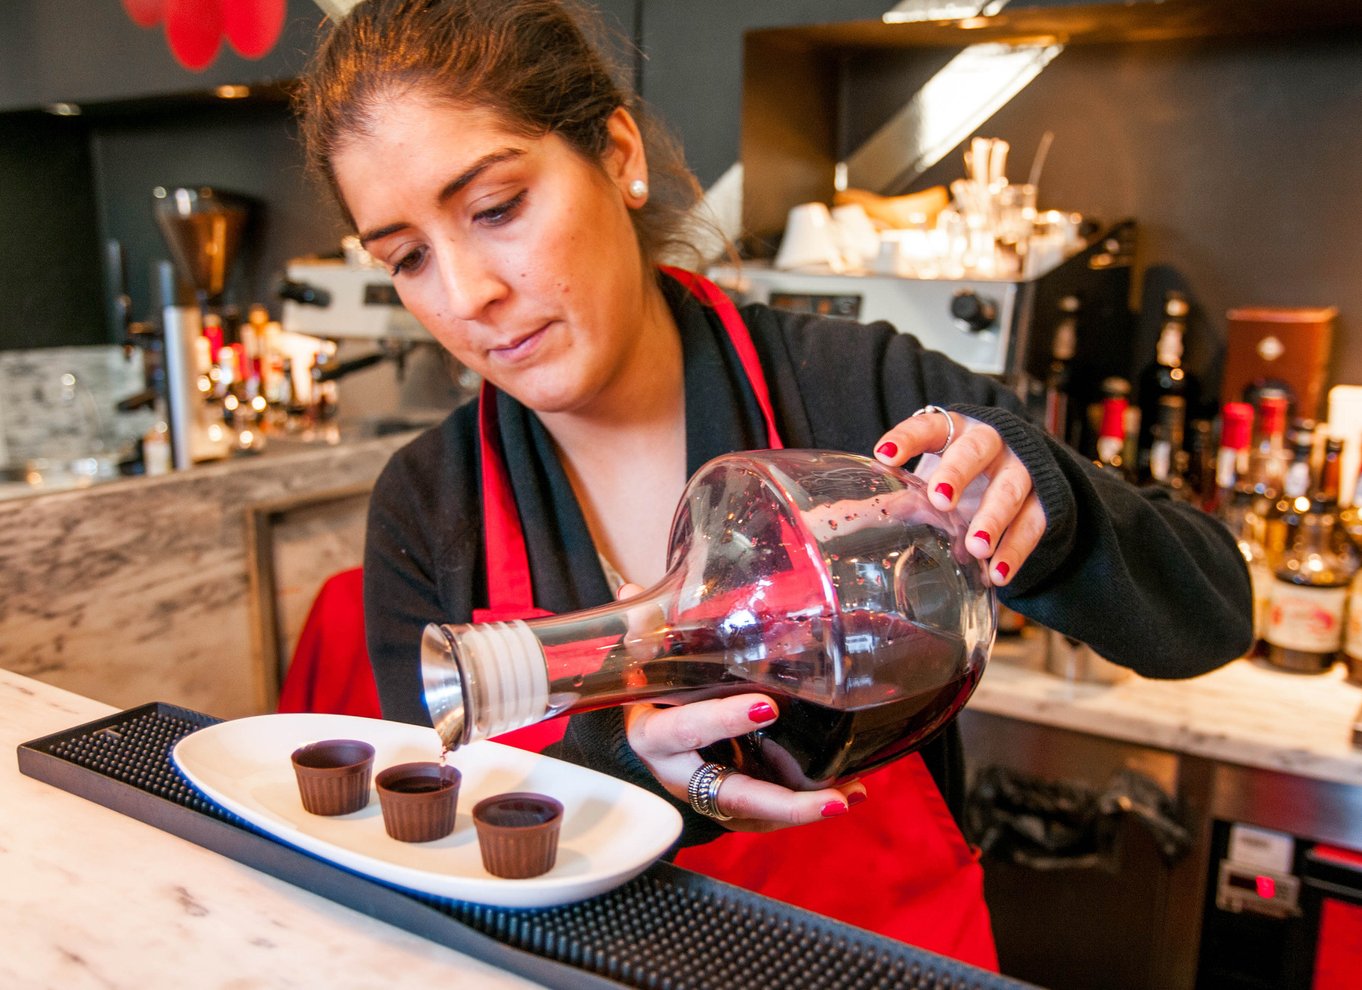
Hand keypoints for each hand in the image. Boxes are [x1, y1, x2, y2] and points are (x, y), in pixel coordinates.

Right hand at [612, 583, 866, 829]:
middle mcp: (680, 774)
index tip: (768, 706)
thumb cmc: (653, 694)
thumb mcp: (644, 664)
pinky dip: (809, 805)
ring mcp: (708, 795)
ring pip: (756, 812)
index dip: (722, 721)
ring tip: (848, 797)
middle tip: (830, 799)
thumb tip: (631, 589)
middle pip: (730, 793)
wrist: (647, 737)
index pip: (684, 730)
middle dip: (781, 802)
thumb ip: (644, 631)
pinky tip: (852, 792)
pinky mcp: (731, 805)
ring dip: (803, 808)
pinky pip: (769, 815)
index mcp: (654, 736)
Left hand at [873, 408, 1045, 585]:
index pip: (927, 427)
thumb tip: (822, 523)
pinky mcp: (1044, 501)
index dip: (906, 439)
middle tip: (939, 500)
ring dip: (992, 518)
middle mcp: (990, 443)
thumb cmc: (960, 475)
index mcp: (953, 430)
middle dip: (957, 473)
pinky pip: (1033, 525)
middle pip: (975, 450)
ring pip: (1010, 489)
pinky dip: (1016, 551)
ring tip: (974, 547)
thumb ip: (886, 501)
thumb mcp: (926, 481)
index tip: (883, 455)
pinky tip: (997, 574)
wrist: (1026, 472)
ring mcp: (1020, 470)